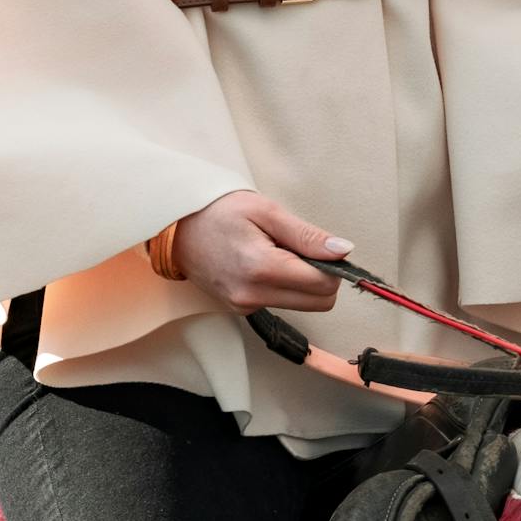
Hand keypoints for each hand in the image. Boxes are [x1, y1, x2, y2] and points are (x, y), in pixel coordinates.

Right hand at [172, 191, 352, 313]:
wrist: (177, 227)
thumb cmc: (219, 212)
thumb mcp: (266, 211)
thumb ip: (306, 235)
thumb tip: (343, 251)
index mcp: (261, 269)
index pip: (323, 285)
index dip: (334, 266)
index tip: (325, 247)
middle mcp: (252, 296)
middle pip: (319, 303)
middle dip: (323, 276)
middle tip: (302, 246)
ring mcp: (245, 306)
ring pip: (303, 305)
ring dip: (304, 281)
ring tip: (279, 251)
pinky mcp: (241, 309)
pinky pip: (281, 302)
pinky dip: (285, 284)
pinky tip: (266, 261)